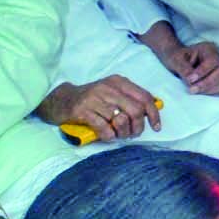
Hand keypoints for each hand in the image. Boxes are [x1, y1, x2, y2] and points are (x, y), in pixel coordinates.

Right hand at [37, 74, 160, 140]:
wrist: (61, 100)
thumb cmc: (91, 99)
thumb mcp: (112, 92)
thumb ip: (130, 99)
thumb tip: (152, 111)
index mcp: (119, 82)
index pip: (145, 97)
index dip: (154, 114)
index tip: (156, 127)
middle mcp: (108, 88)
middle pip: (135, 110)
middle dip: (138, 126)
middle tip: (133, 134)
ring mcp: (95, 99)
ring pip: (120, 120)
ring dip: (123, 133)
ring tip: (119, 135)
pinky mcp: (82, 111)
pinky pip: (103, 128)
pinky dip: (109, 136)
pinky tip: (108, 136)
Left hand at [137, 23, 218, 95]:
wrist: (177, 61)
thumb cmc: (176, 58)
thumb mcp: (176, 60)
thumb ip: (184, 68)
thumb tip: (191, 80)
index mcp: (208, 49)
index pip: (212, 61)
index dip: (202, 72)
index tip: (190, 80)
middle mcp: (218, 58)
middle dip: (206, 83)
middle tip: (191, 90)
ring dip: (208, 89)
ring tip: (193, 91)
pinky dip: (210, 92)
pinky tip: (199, 92)